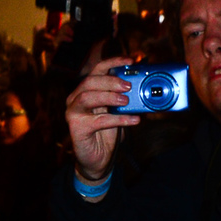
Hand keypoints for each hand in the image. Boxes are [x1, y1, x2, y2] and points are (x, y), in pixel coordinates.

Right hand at [65, 56, 138, 183]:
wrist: (97, 159)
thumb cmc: (107, 133)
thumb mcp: (118, 111)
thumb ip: (127, 99)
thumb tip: (146, 88)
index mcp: (86, 90)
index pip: (97, 69)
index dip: (113, 61)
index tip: (131, 61)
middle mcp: (76, 98)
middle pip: (90, 81)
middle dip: (110, 81)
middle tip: (128, 86)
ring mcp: (74, 113)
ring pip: (87, 97)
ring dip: (109, 97)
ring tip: (126, 102)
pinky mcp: (77, 128)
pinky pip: (98, 120)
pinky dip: (118, 119)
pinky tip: (133, 121)